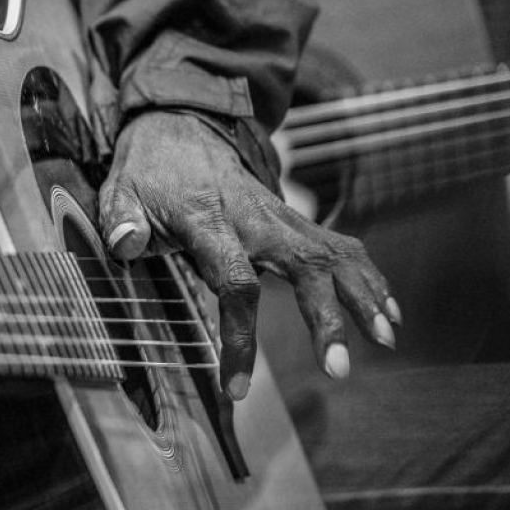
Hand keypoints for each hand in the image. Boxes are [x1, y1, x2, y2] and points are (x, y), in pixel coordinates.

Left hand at [99, 112, 398, 400]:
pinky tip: (389, 311)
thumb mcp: (120, 190)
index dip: (239, 336)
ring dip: (365, 296)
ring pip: (334, 254)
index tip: (236, 387)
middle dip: (328, 318)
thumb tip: (124, 243)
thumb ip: (121, 219)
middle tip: (340, 369)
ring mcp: (281, 217)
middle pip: (306, 266)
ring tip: (389, 338)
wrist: (181, 122)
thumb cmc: (149, 170)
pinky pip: (340, 246)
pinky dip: (369, 276)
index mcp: (210, 221)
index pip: (235, 282)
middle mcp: (256, 218)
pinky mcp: (294, 220)